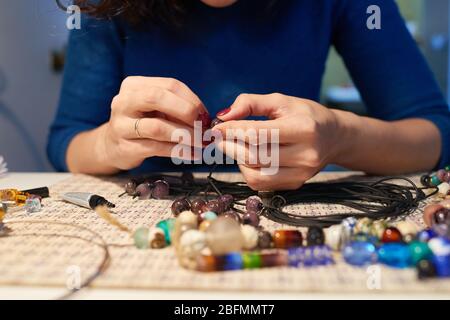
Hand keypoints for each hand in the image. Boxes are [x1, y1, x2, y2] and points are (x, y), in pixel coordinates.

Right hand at [99, 77, 206, 170]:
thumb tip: (207, 119)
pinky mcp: (125, 147)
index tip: (206, 116)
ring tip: (202, 143)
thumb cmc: (141, 123)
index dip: (193, 100)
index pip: (170, 85)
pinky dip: (179, 151)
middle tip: (204, 127)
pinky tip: (193, 155)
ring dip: (186, 135)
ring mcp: (121, 125)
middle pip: (158, 98)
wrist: (111, 145)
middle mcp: (124, 101)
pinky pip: (157, 148)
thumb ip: (177, 108)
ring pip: (158, 127)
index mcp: (135, 85)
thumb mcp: (155, 109)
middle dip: (187, 112)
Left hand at [213, 93, 342, 189]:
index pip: (259, 133)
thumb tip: (223, 116)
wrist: (334, 137)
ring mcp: (301, 174)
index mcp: (303, 129)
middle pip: (255, 156)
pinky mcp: (295, 185)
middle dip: (230, 145)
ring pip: (255, 173)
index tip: (216, 127)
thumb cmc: (305, 115)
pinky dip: (247, 170)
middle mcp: (305, 154)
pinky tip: (247, 157)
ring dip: (237, 159)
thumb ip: (250, 103)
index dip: (233, 130)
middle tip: (219, 137)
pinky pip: (261, 183)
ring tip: (233, 146)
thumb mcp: (281, 101)